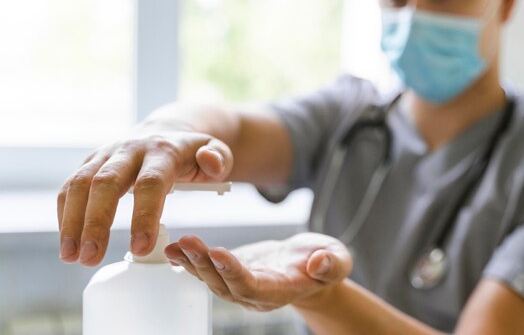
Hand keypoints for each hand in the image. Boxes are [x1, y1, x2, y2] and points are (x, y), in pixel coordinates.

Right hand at [57, 130, 233, 265]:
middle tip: (91, 257)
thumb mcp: (218, 152)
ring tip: (71, 257)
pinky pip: (72, 187)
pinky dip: (66, 214)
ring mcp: (107, 155)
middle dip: (96, 222)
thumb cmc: (194, 152)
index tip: (140, 248)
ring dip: (72, 222)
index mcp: (163, 151)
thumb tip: (211, 164)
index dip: (144, 215)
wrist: (167, 131)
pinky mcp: (91, 163)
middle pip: (106, 182)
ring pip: (81, 184)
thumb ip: (219, 159)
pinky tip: (68, 242)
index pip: (151, 183)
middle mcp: (130, 150)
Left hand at [164, 232, 352, 310]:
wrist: (311, 266)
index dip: (234, 272)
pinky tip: (173, 250)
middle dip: (205, 264)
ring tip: (175, 245)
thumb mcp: (338, 260)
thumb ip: (332, 263)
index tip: (219, 252)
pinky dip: (188, 261)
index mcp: (280, 290)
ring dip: (191, 263)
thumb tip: (319, 262)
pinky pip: (207, 270)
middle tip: (188, 242)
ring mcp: (241, 286)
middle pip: (225, 284)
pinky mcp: (231, 273)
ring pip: (211, 279)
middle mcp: (255, 293)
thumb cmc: (325, 262)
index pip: (252, 286)